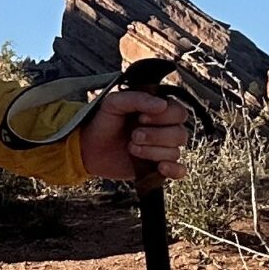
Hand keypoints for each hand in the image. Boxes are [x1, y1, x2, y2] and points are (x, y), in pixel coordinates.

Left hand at [78, 89, 192, 187]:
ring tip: (131, 148)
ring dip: (152, 152)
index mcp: (160, 110)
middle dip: (156, 136)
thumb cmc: (103, 122)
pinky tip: (160, 167)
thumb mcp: (114, 103)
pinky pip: (179, 170)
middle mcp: (165, 129)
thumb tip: (162, 105)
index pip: (179, 113)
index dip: (163, 117)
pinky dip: (173, 170)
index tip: (141, 118)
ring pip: (175, 152)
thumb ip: (137, 99)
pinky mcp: (157, 167)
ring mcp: (163, 149)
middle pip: (180, 134)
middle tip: (133, 136)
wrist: (89, 148)